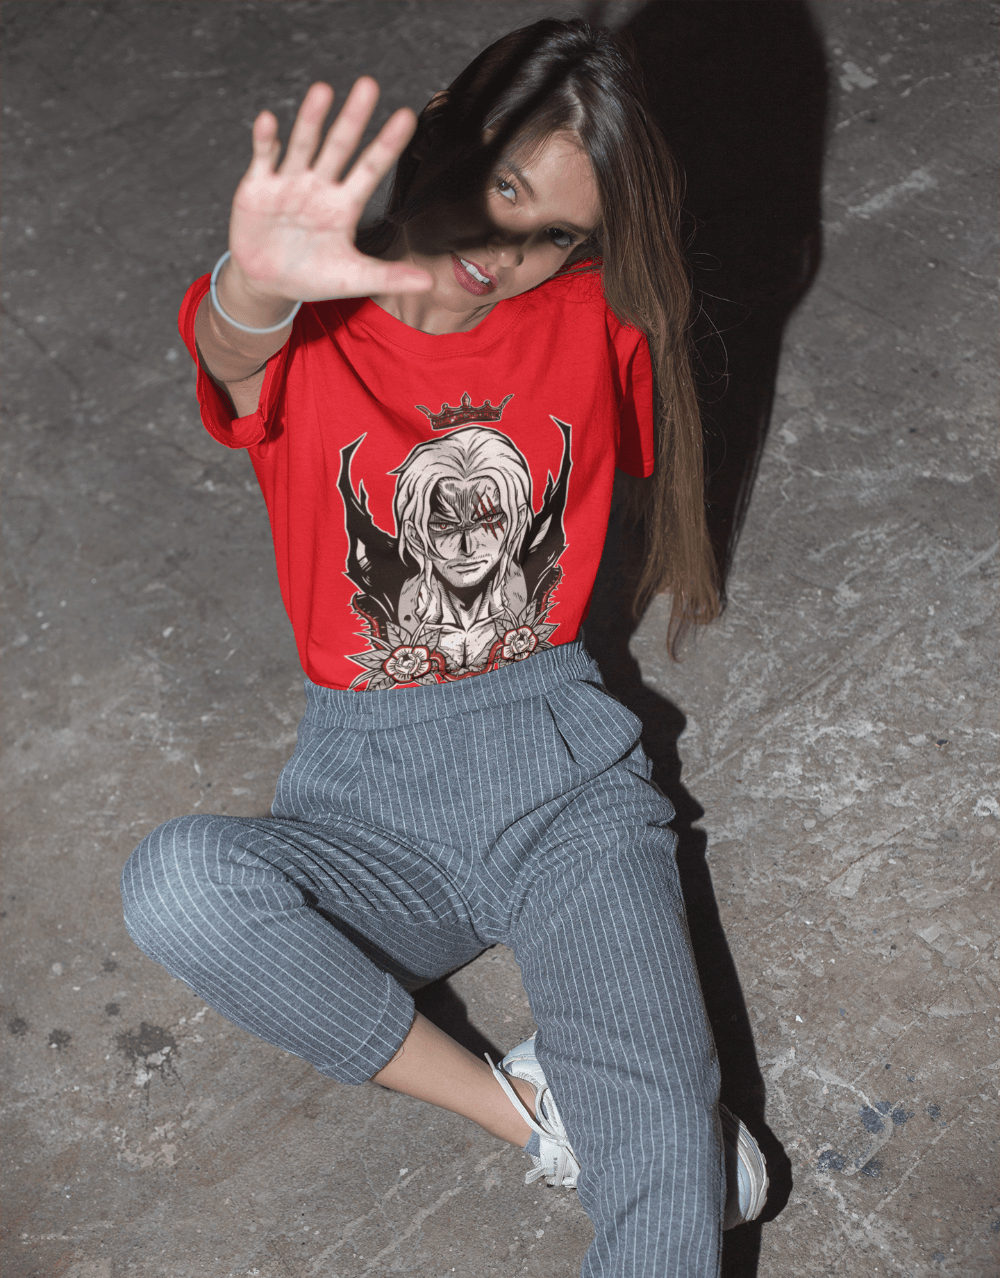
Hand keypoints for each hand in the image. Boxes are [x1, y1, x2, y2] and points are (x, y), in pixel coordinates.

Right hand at [228, 78, 431, 303]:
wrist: (269, 284)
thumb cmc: (313, 277)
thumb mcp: (353, 279)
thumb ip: (389, 277)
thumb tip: (429, 284)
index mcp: (345, 205)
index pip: (371, 169)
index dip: (387, 144)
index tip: (408, 116)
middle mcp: (320, 186)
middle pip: (339, 146)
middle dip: (353, 118)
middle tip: (369, 85)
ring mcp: (289, 182)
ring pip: (303, 144)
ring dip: (311, 119)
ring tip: (324, 91)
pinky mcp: (258, 186)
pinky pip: (263, 158)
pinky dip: (265, 140)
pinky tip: (269, 121)